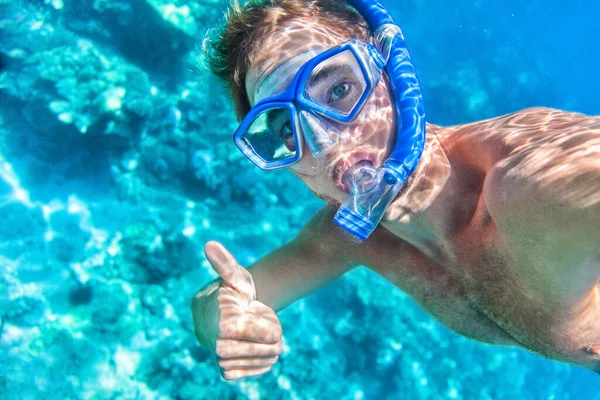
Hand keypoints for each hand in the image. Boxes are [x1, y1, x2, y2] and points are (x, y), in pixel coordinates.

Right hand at [191, 241, 282, 379]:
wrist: (241, 310)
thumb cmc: (239, 289)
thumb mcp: (236, 274)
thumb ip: (224, 262)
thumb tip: (209, 244)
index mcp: (206, 313)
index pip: (237, 328)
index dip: (261, 325)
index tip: (266, 315)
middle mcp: (205, 336)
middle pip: (243, 349)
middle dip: (265, 340)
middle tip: (274, 330)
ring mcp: (214, 354)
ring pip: (246, 363)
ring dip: (266, 352)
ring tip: (271, 340)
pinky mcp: (225, 369)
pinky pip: (242, 373)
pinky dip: (260, 364)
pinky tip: (264, 350)